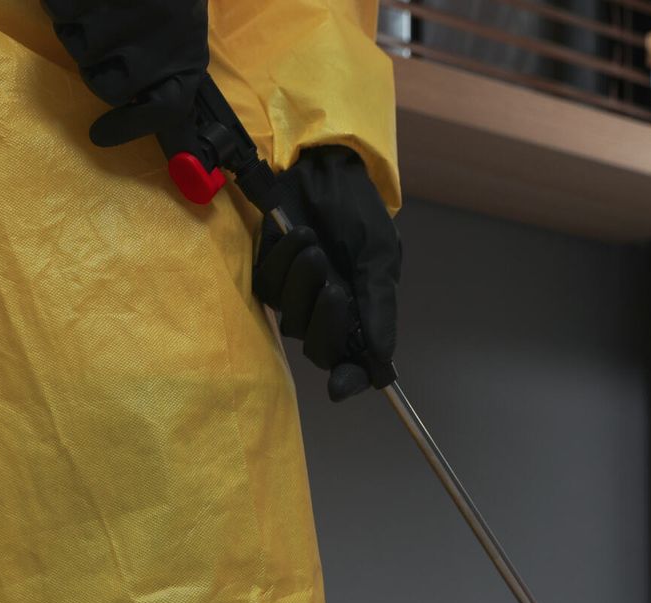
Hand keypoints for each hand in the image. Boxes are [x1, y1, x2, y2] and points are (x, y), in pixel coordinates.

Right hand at [40, 0, 207, 148]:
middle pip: (106, 86)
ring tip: (103, 4)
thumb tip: (177, 143)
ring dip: (81, 28)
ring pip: (79, 48)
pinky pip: (61, 15)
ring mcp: (119, 26)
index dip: (131, 128)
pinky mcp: (85, 5)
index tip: (100, 136)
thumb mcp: (181, 32)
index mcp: (186, 57)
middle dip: (99, 65)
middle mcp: (155, 48)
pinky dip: (65, 3)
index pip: (164, 111)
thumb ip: (171, 82)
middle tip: (109, 33)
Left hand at [252, 146, 399, 401]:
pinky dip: (283, 261)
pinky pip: (268, 288)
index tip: (341, 386)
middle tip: (334, 288)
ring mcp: (295, 296)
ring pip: (291, 318)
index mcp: (359, 314)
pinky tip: (297, 235)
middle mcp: (326, 313)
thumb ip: (380, 307)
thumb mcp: (378, 256)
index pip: (351, 364)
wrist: (325, 169)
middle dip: (326, 322)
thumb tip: (383, 358)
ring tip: (314, 245)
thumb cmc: (357, 212)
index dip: (348, 380)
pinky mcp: (267, 274)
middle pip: (319, 349)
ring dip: (303, 281)